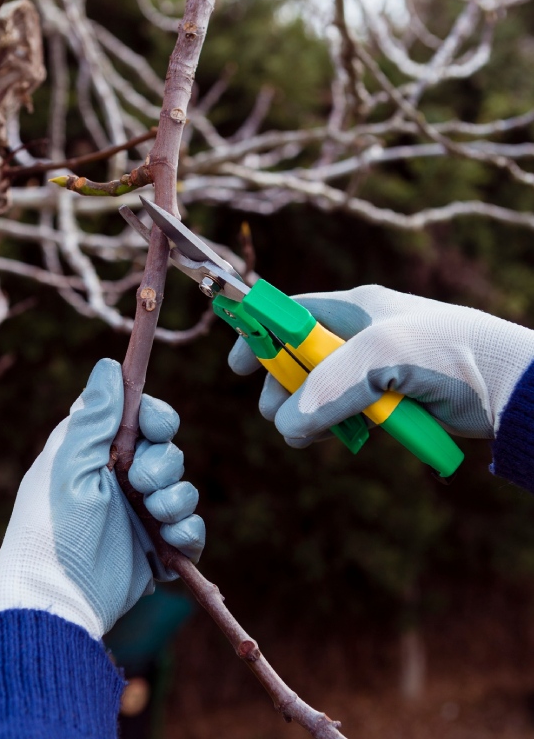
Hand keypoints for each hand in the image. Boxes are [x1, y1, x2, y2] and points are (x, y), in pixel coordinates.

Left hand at [0, 358, 204, 638]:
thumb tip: (108, 365)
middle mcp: (120, 480)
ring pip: (184, 488)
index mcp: (96, 454)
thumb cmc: (51, 529)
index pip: (141, 418)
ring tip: (154, 517)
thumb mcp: (67, 466)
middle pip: (168, 451)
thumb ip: (92, 417)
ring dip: (175, 499)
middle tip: (141, 483)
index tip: (152, 427)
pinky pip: (191, 528)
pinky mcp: (158, 550)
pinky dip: (187, 531)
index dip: (155, 417)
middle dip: (163, 464)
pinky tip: (169, 540)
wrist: (56, 603)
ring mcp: (140, 516)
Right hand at [229, 285, 533, 446]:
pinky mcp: (390, 397)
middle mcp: (359, 334)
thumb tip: (286, 425)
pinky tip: (346, 436)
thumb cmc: (447, 353)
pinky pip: (347, 413)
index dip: (258, 335)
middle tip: (276, 416)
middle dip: (280, 387)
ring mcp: (374, 367)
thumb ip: (327, 386)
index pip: (288, 314)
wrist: (509, 387)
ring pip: (319, 391)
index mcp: (353, 308)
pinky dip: (338, 427)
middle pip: (297, 358)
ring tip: (307, 437)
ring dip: (307, 414)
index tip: (238, 367)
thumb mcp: (381, 357)